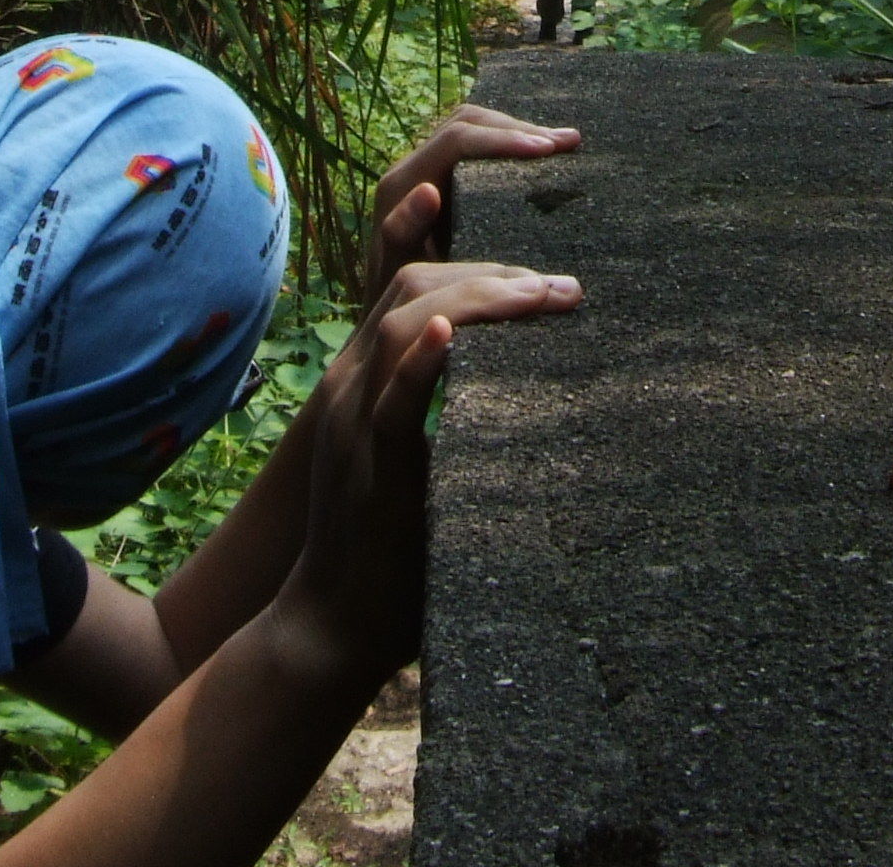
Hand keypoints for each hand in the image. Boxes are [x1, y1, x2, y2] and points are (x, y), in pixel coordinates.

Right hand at [274, 259, 575, 690]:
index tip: (544, 281)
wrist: (330, 624)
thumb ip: (451, 416)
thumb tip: (536, 393)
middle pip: (412, 285)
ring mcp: (354, 421)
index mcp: (365, 378)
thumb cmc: (389, 550)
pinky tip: (450, 335)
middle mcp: (352, 385)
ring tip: (539, 298)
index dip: (478, 267)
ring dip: (477, 299)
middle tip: (562, 288)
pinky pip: (391, 401)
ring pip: (403, 323)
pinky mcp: (369, 467)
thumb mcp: (418, 461)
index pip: (412, 284)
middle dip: (492, 273)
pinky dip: (421, 361)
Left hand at [364, 102, 577, 298]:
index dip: (503, 139)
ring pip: (475, 126)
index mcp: (402, 184)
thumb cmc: (400, 301)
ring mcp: (426, 170)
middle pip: (468, 121)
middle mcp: (411, 168)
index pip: (457, 140)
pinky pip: (478, 145)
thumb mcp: (402, 272)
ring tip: (566, 145)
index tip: (550, 151)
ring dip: (519, 130)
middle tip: (569, 144)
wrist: (390, 322)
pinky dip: (512, 144)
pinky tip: (545, 158)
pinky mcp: (443, 181)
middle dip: (519, 127)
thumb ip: (405, 232)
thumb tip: (429, 190)